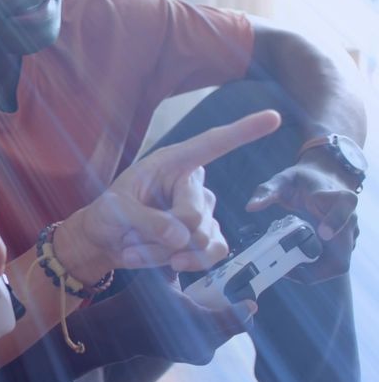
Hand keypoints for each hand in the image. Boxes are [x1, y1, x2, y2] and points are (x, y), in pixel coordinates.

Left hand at [56, 110, 282, 282]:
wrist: (107, 242)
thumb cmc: (109, 214)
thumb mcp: (114, 210)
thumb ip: (145, 220)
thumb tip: (181, 238)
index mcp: (172, 162)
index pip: (211, 144)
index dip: (242, 132)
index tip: (273, 118)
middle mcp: (192, 184)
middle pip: (194, 215)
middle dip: (160, 235)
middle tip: (132, 236)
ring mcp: (204, 211)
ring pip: (200, 239)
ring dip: (165, 253)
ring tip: (139, 248)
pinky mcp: (207, 236)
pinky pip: (213, 253)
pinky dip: (188, 263)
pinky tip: (168, 262)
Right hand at [76, 269, 256, 364]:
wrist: (121, 330)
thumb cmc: (139, 300)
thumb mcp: (159, 276)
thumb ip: (180, 259)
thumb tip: (194, 240)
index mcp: (196, 322)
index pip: (235, 319)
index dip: (244, 309)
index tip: (251, 301)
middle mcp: (203, 343)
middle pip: (232, 324)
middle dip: (229, 308)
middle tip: (224, 293)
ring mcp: (201, 354)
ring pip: (223, 332)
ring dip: (220, 318)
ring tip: (206, 302)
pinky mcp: (197, 358)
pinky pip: (213, 339)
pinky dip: (210, 327)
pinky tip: (196, 314)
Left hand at [246, 154, 359, 282]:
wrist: (322, 179)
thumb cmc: (303, 180)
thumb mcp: (283, 180)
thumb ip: (267, 191)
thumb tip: (251, 207)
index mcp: (338, 198)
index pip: (344, 208)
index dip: (335, 222)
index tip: (322, 233)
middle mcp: (348, 220)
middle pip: (342, 253)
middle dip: (318, 268)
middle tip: (287, 270)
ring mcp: (346, 235)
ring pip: (337, 265)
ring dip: (313, 273)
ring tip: (284, 270)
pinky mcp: (340, 245)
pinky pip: (329, 264)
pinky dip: (312, 269)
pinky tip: (290, 265)